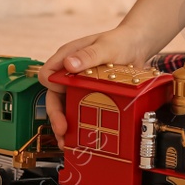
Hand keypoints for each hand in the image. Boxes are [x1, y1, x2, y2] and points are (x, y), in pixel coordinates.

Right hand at [35, 25, 150, 147]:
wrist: (137, 47)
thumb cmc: (119, 41)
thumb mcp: (105, 47)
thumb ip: (87, 55)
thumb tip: (68, 64)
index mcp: (67, 57)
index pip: (48, 74)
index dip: (51, 89)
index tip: (59, 101)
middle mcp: (69, 73)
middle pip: (54, 96)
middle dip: (56, 116)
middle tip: (62, 131)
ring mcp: (78, 85)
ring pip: (65, 107)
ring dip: (65, 125)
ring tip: (67, 142)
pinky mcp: (89, 95)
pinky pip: (79, 110)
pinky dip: (78, 124)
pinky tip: (80, 137)